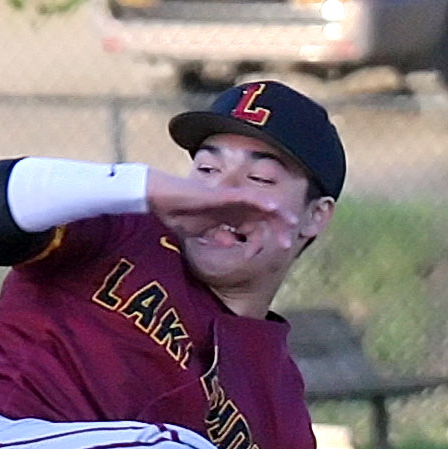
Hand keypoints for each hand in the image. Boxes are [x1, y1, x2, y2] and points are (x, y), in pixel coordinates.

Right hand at [145, 170, 301, 250]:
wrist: (156, 197)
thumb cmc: (175, 212)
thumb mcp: (200, 232)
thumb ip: (216, 236)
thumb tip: (231, 243)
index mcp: (228, 216)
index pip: (254, 228)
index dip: (260, 242)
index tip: (256, 255)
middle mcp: (232, 206)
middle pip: (263, 216)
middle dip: (277, 229)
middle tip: (287, 244)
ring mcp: (228, 198)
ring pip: (259, 205)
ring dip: (276, 215)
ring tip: (291, 223)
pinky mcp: (221, 193)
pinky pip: (245, 196)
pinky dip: (260, 201)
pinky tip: (272, 207)